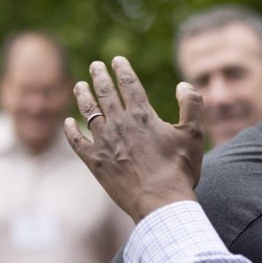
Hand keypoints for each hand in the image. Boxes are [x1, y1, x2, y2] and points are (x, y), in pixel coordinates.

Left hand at [66, 56, 203, 221]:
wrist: (161, 202)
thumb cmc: (179, 169)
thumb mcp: (193, 134)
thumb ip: (191, 105)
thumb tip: (183, 84)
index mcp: (142, 116)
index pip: (129, 85)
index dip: (122, 70)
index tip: (117, 60)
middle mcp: (119, 124)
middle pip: (105, 93)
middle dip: (99, 77)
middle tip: (95, 66)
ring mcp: (104, 142)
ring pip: (88, 112)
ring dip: (83, 96)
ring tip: (78, 86)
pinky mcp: (94, 162)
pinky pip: (77, 141)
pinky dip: (71, 130)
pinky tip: (68, 122)